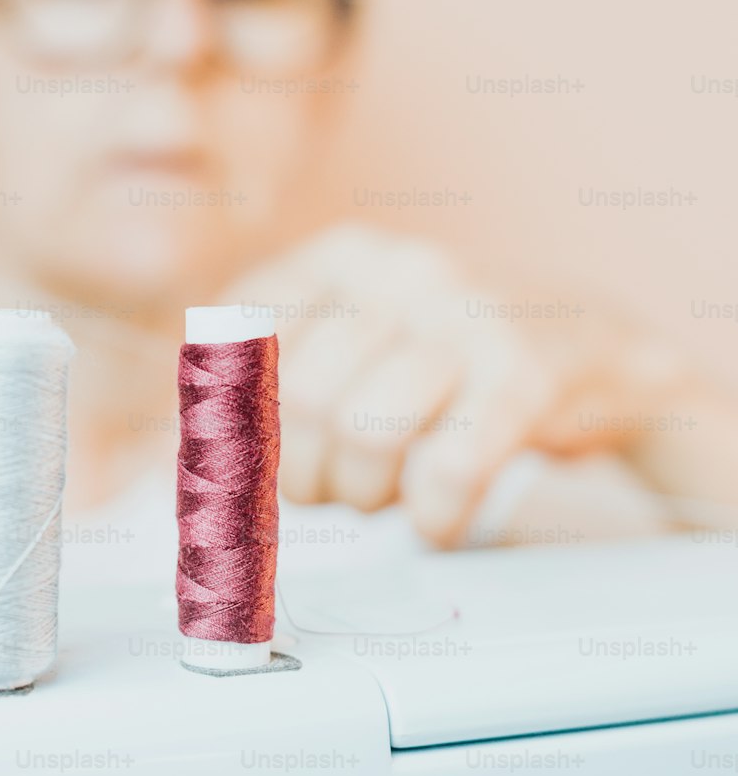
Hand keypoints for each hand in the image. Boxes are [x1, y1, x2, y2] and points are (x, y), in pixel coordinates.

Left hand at [225, 223, 662, 545]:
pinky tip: (438, 518)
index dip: (234, 419)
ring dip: (366, 496)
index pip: (240, 338)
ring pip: (364, 433)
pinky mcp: (525, 372)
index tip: (253, 464)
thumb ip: (267, 384)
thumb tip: (178, 458)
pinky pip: (447, 468)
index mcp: (340, 256)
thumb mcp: (357, 343)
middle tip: (336, 489)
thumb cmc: (450, 366)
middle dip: (306, 474)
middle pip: (299, 398)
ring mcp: (466, 314)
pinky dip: (432, 518)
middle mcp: (398, 271)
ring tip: (391, 494)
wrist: (598, 350)